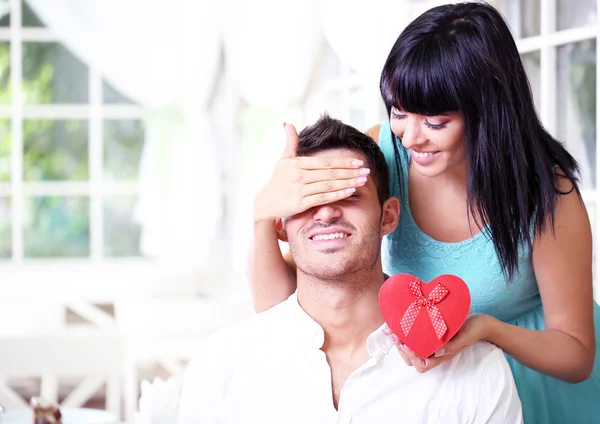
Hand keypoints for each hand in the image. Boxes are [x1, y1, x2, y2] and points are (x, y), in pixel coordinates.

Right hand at [254, 123, 369, 221]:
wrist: (266, 202)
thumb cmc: (278, 180)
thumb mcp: (283, 159)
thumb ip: (290, 142)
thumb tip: (288, 123)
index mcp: (297, 163)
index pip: (325, 162)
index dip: (343, 162)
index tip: (359, 162)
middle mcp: (298, 176)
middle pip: (330, 173)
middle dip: (350, 172)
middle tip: (367, 171)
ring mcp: (300, 190)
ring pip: (329, 185)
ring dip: (348, 183)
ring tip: (362, 181)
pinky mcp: (300, 203)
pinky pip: (323, 198)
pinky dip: (338, 195)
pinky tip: (350, 191)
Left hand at [385, 313, 492, 372]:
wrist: (482, 321)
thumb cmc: (475, 329)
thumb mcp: (466, 336)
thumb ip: (454, 345)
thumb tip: (439, 351)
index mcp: (442, 355)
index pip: (423, 365)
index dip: (412, 357)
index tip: (405, 344)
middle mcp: (435, 351)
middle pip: (413, 358)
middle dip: (401, 347)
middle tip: (392, 333)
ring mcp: (433, 343)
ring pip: (412, 348)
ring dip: (400, 340)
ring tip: (391, 329)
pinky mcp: (432, 333)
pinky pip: (416, 337)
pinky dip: (406, 332)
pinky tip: (399, 322)